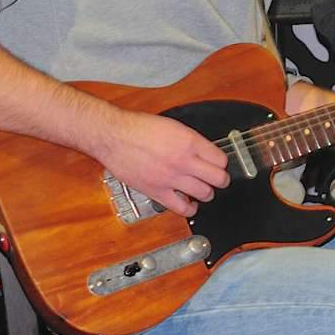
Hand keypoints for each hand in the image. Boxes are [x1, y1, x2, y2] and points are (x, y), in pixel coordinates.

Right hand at [98, 110, 229, 218]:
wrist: (113, 136)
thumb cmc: (138, 128)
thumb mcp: (173, 126)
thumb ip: (190, 141)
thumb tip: (205, 152)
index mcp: (189, 142)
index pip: (221, 159)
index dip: (222, 163)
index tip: (219, 164)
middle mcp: (184, 161)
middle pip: (219, 178)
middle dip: (221, 180)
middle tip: (218, 179)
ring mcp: (171, 178)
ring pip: (205, 194)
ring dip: (207, 193)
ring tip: (203, 190)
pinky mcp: (157, 192)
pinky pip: (181, 208)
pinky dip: (190, 209)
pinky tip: (190, 204)